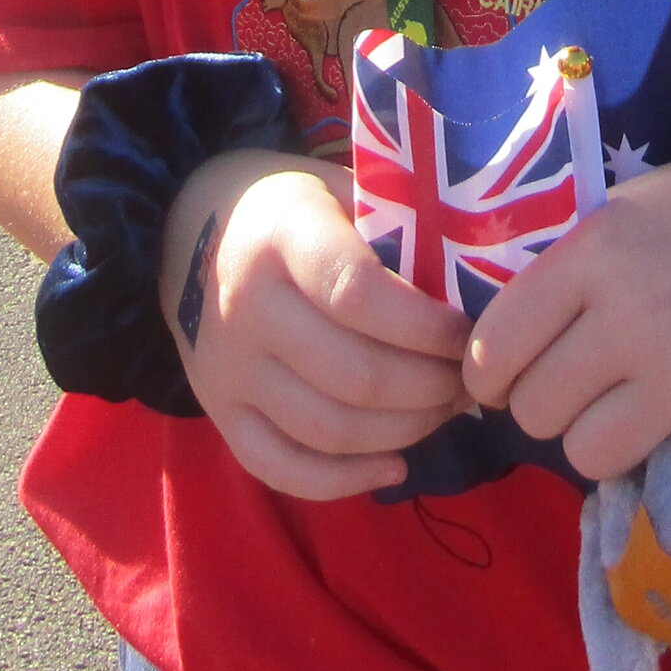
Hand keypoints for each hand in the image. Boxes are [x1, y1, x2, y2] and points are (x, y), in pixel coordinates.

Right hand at [161, 150, 470, 500]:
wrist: (187, 227)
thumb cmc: (289, 206)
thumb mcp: (339, 189)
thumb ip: (398, 228)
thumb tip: (483, 283)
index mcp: (282, 237)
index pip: (358, 295)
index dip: (426, 327)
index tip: (470, 333)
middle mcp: (246, 307)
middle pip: (355, 376)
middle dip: (432, 388)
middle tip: (472, 379)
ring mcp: (227, 369)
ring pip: (329, 430)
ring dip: (405, 432)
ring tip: (447, 410)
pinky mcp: (217, 412)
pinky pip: (281, 468)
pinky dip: (345, 481)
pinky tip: (395, 467)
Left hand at [462, 136, 670, 494]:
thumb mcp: (633, 211)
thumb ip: (572, 272)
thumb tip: (504, 348)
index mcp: (595, 254)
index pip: (494, 347)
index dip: (491, 376)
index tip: (506, 384)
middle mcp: (630, 316)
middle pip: (536, 413)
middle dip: (558, 409)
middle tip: (594, 392)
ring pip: (590, 457)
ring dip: (613, 444)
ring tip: (648, 412)